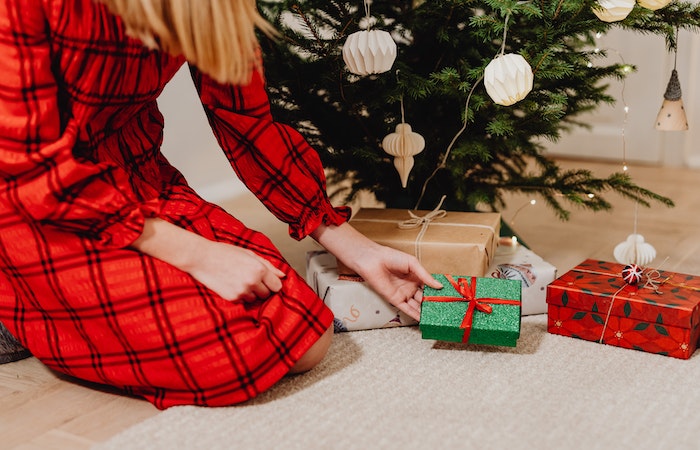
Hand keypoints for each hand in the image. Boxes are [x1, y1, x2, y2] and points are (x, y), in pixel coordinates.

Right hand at [185, 240, 285, 301]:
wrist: (201, 258)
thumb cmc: (224, 253)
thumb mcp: (249, 254)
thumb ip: (268, 265)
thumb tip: (283, 275)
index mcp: (259, 269)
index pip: (277, 286)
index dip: (273, 284)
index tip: (268, 281)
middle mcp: (252, 282)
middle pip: (267, 294)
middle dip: (262, 288)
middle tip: (250, 278)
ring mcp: (242, 291)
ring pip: (255, 299)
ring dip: (251, 293)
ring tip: (238, 280)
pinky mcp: (232, 298)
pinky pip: (243, 301)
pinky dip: (240, 296)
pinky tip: (231, 284)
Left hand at [311, 222, 441, 320]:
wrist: (373, 261)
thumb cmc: (391, 257)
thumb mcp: (412, 264)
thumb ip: (425, 276)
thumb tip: (439, 286)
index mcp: (416, 277)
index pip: (430, 287)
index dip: (438, 293)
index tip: (449, 298)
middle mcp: (411, 287)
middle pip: (425, 298)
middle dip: (434, 305)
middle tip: (446, 311)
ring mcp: (404, 294)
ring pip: (417, 306)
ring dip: (426, 312)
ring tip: (437, 318)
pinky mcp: (395, 300)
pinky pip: (407, 309)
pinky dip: (415, 315)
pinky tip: (423, 320)